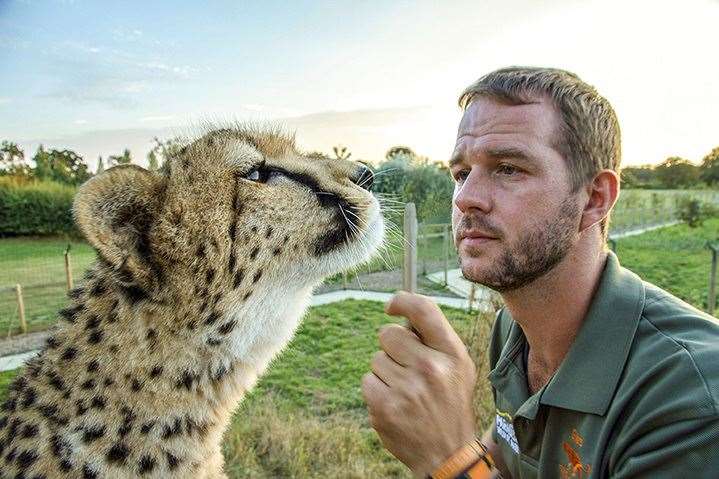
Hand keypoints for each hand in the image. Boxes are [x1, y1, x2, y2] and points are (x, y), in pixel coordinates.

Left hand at [361, 291, 477, 476]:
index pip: (424, 310)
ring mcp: (406, 389)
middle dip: (392, 347)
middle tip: (407, 367)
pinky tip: (395, 404)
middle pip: (388, 334)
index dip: (402, 300)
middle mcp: (431, 368)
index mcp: (452, 354)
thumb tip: (402, 312)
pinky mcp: (385, 407)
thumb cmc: (449, 401)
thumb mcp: (458, 366)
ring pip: (376, 359)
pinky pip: (367, 380)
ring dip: (386, 372)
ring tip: (406, 391)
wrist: (447, 453)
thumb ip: (435, 337)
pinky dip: (376, 390)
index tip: (392, 306)